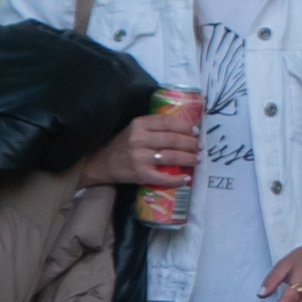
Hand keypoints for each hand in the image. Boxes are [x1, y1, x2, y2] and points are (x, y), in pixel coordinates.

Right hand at [74, 111, 199, 190]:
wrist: (101, 163)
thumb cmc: (122, 145)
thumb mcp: (134, 129)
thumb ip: (153, 127)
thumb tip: (183, 128)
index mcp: (139, 124)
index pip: (167, 122)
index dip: (185, 126)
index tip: (195, 131)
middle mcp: (139, 139)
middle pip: (173, 139)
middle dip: (191, 143)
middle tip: (200, 147)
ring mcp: (139, 157)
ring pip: (171, 156)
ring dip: (188, 158)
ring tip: (197, 159)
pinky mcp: (140, 174)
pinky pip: (163, 177)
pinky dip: (177, 179)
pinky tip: (187, 178)